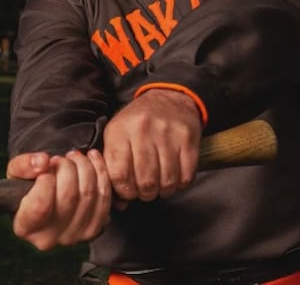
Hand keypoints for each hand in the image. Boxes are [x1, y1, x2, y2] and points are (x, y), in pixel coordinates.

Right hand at [6, 149, 111, 250]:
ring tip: (74, 157)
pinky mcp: (95, 228)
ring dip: (84, 167)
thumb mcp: (16, 174)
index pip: (41, 204)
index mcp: (25, 227)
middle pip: (68, 197)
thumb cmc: (28, 187)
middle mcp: (50, 238)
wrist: (47, 199)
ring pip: (89, 194)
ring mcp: (75, 237)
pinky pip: (105, 197)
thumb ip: (23, 165)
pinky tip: (91, 159)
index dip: (46, 179)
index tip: (45, 166)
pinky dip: (101, 172)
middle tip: (60, 158)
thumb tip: (43, 162)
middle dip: (67, 168)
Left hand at [103, 89, 201, 203]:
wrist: (168, 98)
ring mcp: (167, 134)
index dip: (124, 191)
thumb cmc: (137, 122)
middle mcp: (143, 131)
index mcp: (120, 131)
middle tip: (146, 191)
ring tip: (160, 186)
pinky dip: (180, 184)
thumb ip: (111, 166)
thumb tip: (118, 202)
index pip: (118, 175)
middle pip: (145, 182)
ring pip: (167, 181)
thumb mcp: (116, 135)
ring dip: (164, 191)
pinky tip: (175, 178)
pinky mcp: (188, 138)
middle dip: (145, 194)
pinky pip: (186, 175)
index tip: (128, 192)